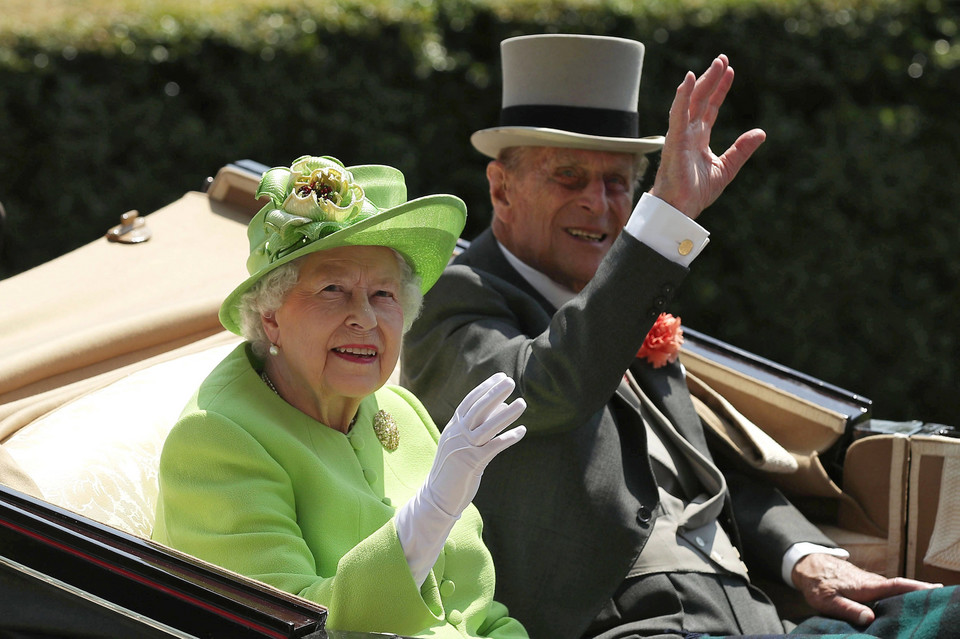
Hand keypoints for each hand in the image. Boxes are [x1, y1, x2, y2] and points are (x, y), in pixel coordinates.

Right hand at [426, 372, 526, 515]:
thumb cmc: (452, 468)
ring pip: (487, 426)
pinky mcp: (472, 463)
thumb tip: (501, 407)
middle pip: (477, 409)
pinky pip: (494, 447)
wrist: (437, 495)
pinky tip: (522, 431)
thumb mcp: (460, 443)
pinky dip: (508, 438)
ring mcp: (464, 448)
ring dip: (506, 414)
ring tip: (522, 403)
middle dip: (494, 393)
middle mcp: (457, 434)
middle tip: (510, 381)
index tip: (499, 376)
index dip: (484, 388)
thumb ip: (476, 426)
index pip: (469, 402)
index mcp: (453, 427)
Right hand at [650, 54, 765, 218]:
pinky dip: (683, 96)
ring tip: (715, 64)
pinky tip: (689, 79)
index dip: (720, 89)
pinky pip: (678, 114)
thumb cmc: (696, 193)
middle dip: (712, 78)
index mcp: (698, 139)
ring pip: (691, 101)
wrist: (680, 210)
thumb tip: (761, 132)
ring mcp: (680, 135)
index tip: (730, 71)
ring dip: (702, 81)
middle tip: (722, 58)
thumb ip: (741, 150)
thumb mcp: (727, 168)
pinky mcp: (674, 140)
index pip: (711, 108)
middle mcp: (688, 133)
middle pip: (701, 99)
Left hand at [792, 553, 941, 625]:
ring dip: (911, 598)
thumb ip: (848, 609)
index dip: (918, 588)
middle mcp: (874, 583)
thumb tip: (870, 618)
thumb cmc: (817, 583)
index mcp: (868, 586)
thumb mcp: (828, 600)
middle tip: (941, 603)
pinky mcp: (867, 587)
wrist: (809, 565)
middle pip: (903, 590)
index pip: (899, 586)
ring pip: (895, 592)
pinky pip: (888, 593)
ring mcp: (872, 584)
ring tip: (928, 609)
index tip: (938, 589)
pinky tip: (904, 609)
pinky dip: (899, 599)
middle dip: (922, 595)